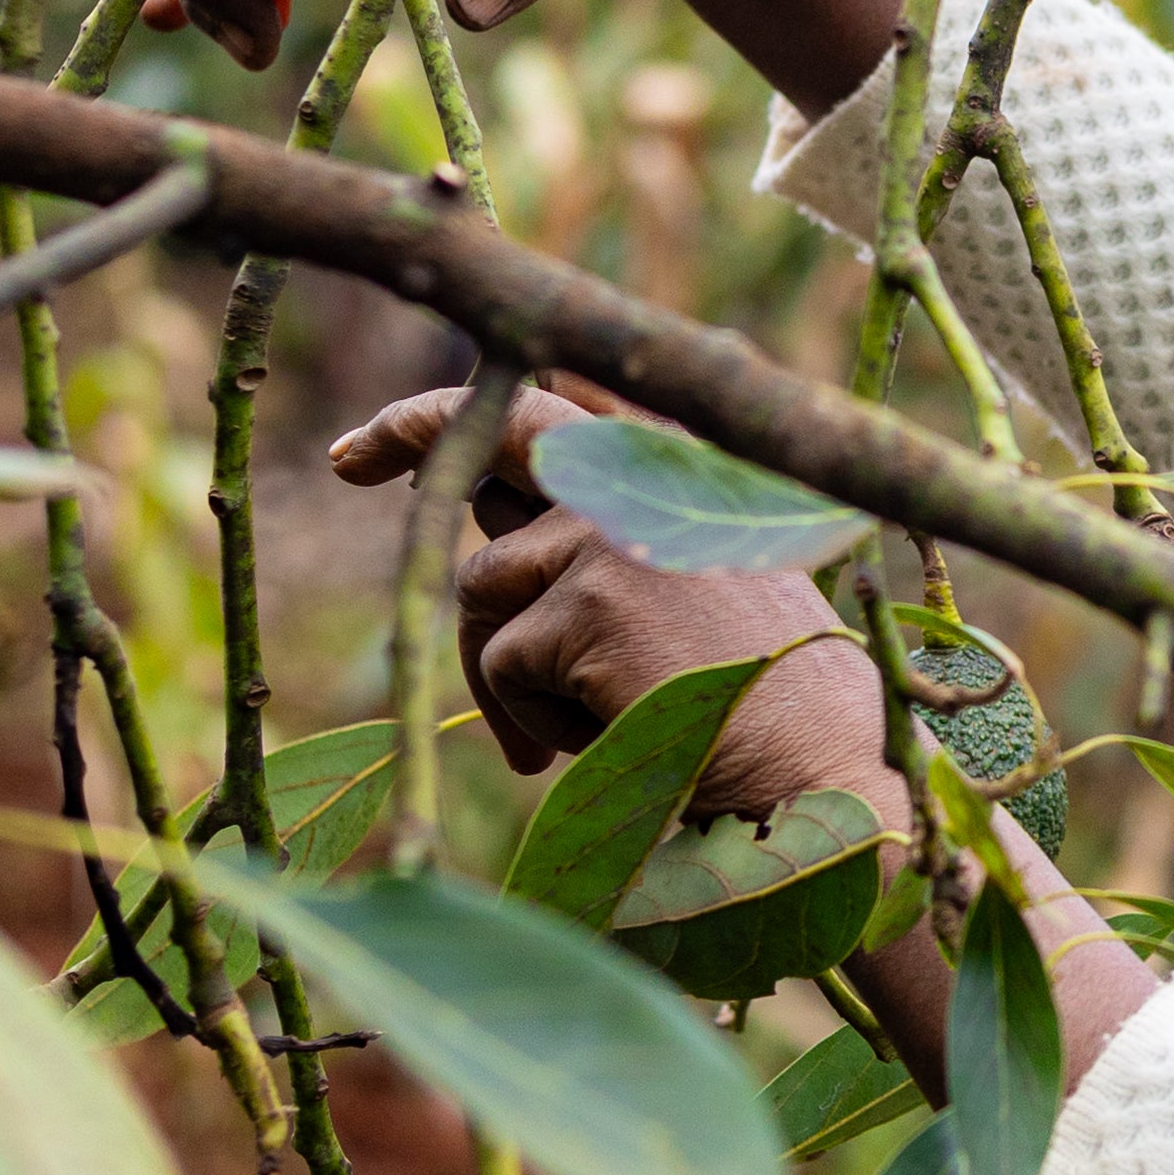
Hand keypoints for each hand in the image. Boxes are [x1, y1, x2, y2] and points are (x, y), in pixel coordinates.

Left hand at [327, 380, 887, 823]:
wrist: (824, 768)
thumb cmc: (767, 701)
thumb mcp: (694, 591)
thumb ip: (605, 545)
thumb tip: (492, 540)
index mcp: (679, 470)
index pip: (559, 406)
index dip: (476, 411)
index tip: (391, 439)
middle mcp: (645, 478)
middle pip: (495, 434)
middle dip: (413, 432)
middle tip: (349, 458)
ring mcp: (612, 530)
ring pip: (484, 590)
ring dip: (511, 670)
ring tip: (584, 722)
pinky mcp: (587, 596)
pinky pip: (501, 661)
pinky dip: (533, 718)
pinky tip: (605, 736)